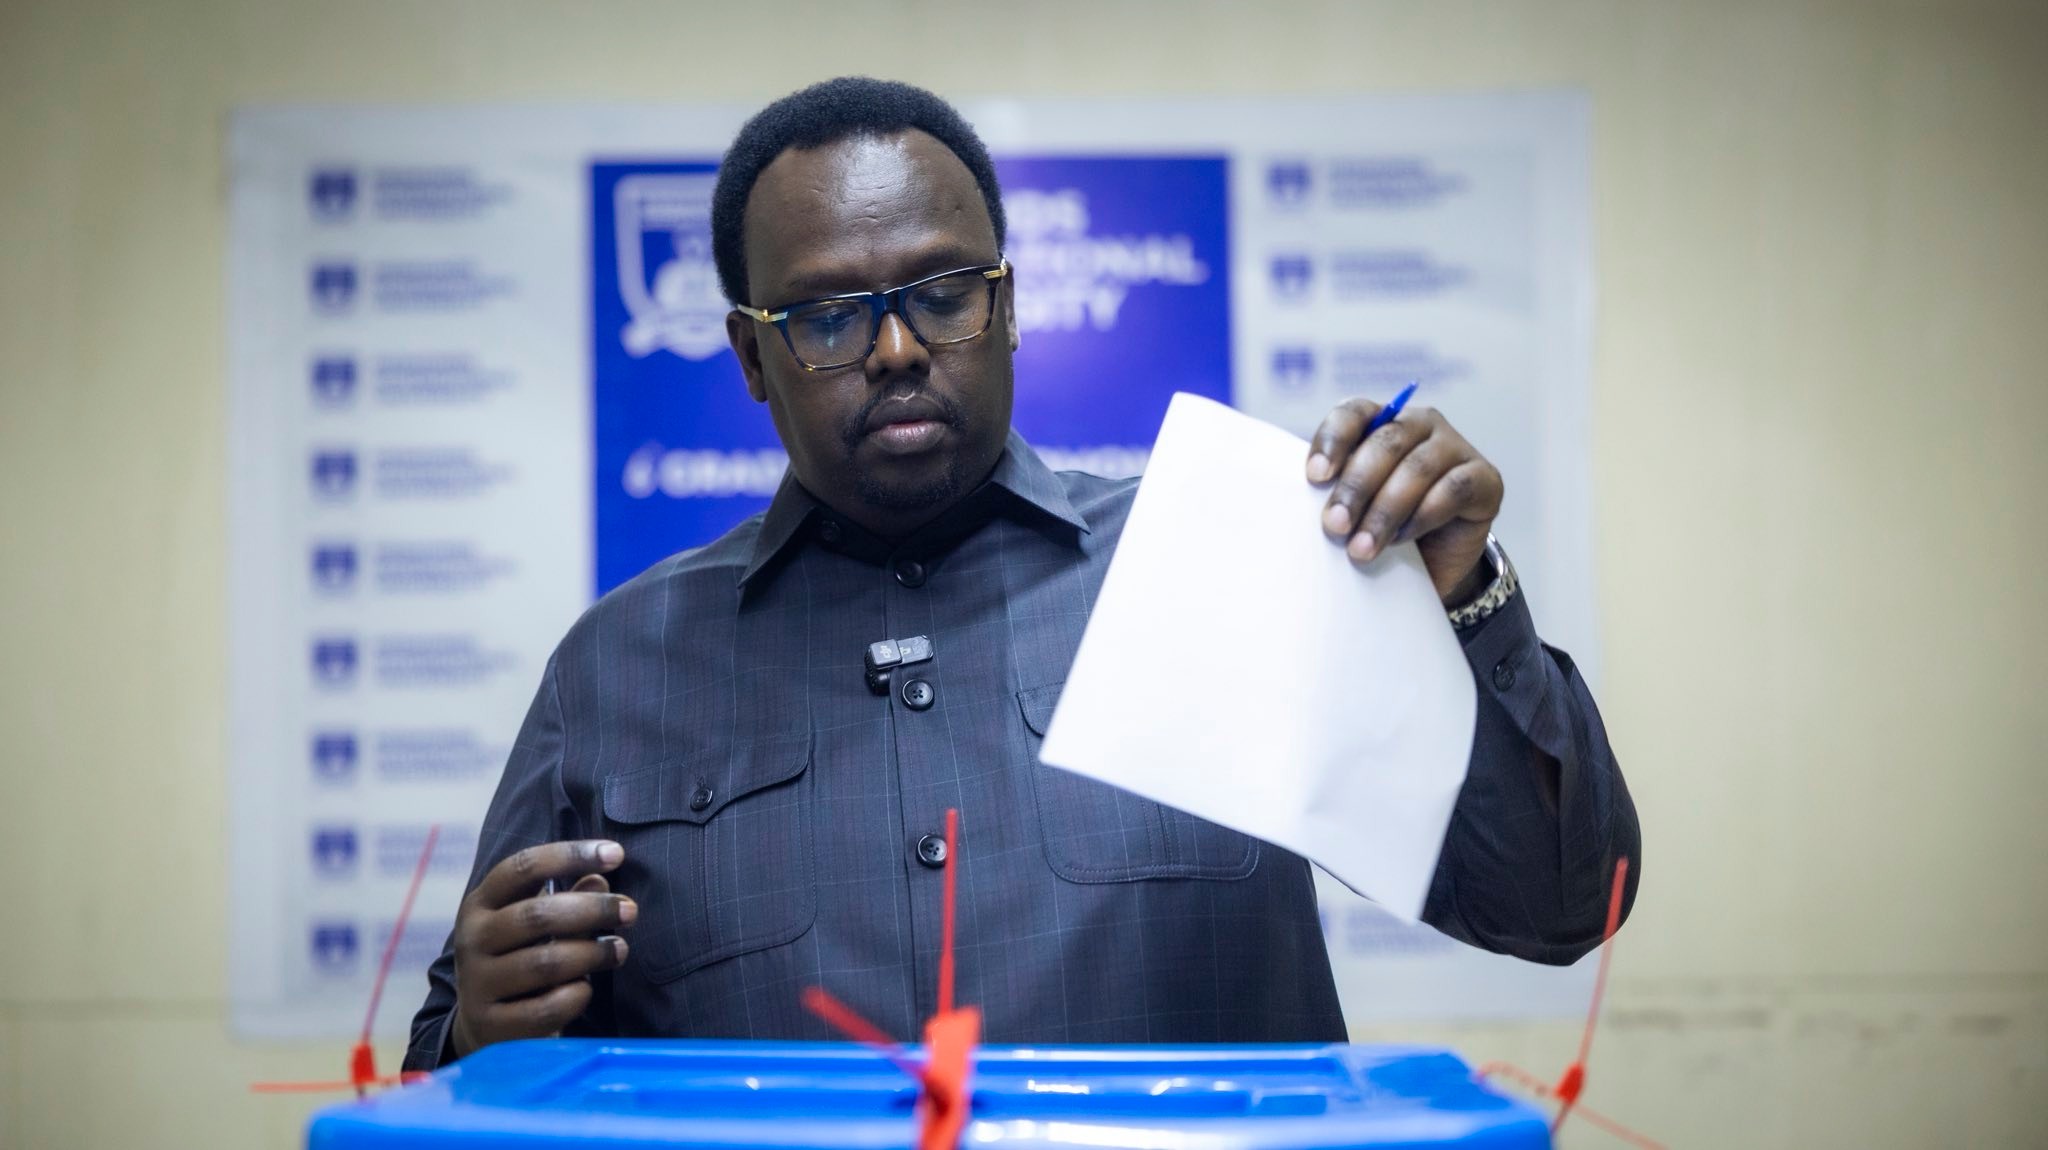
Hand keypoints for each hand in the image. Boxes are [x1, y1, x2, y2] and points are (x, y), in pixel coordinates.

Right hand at [448, 840, 634, 1057]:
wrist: (484, 1024)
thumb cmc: (519, 958)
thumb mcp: (536, 924)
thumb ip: (568, 900)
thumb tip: (599, 878)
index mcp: (480, 904)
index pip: (522, 868)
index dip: (570, 855)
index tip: (616, 853)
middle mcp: (472, 940)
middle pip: (537, 915)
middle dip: (593, 909)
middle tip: (629, 911)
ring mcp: (477, 984)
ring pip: (546, 963)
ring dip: (593, 953)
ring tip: (618, 950)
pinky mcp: (491, 1025)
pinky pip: (547, 1008)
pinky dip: (577, 995)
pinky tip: (587, 987)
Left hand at [1306, 399, 1503, 603]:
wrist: (1434, 564)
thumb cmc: (1383, 527)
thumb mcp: (1354, 507)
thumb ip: (1336, 492)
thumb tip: (1309, 506)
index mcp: (1381, 421)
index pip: (1353, 413)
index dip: (1333, 441)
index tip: (1315, 477)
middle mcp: (1420, 424)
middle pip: (1386, 442)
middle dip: (1356, 487)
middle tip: (1335, 526)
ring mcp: (1456, 447)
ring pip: (1417, 468)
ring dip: (1385, 511)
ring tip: (1361, 549)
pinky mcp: (1485, 478)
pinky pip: (1452, 490)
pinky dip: (1423, 515)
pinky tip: (1404, 539)